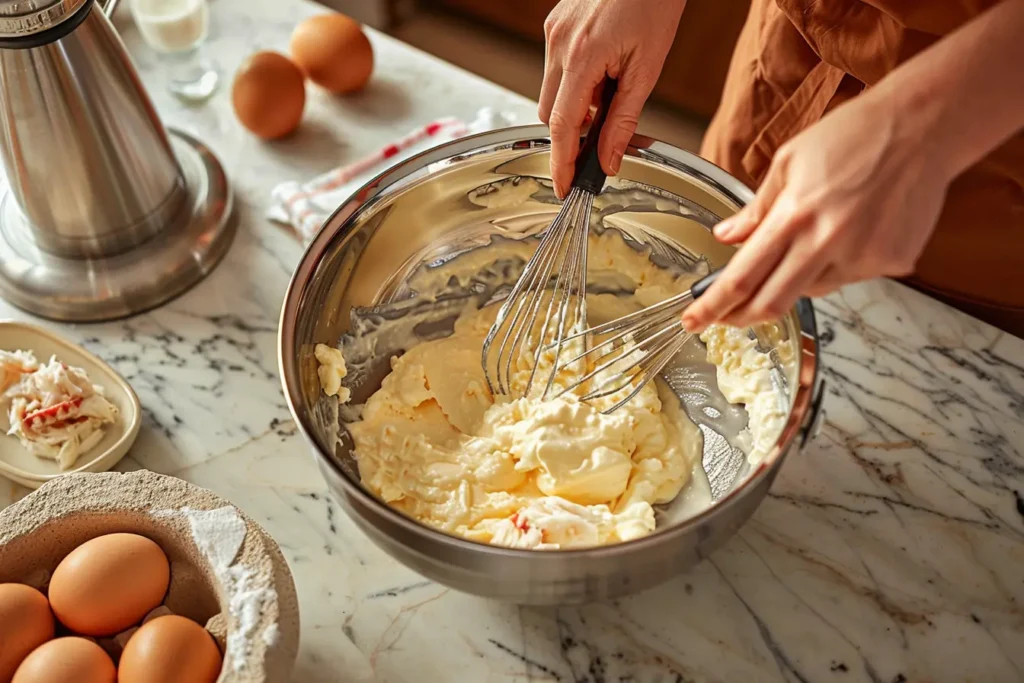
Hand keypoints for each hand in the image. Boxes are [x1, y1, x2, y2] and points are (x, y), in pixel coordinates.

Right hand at [539, 0, 684, 197]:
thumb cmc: (655, 0)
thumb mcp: (647, 67)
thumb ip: (624, 119)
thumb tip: (609, 160)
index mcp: (582, 56)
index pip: (561, 126)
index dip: (561, 164)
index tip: (564, 188)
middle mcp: (559, 43)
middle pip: (549, 113)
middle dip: (572, 132)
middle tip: (603, 135)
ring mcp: (553, 32)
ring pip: (551, 92)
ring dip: (576, 105)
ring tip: (612, 85)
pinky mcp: (554, 24)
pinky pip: (556, 68)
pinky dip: (576, 82)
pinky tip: (603, 67)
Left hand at [681, 91, 952, 333]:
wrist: (924, 125)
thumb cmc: (855, 134)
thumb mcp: (790, 162)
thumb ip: (757, 207)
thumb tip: (726, 236)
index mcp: (795, 214)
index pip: (742, 276)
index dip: (713, 305)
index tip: (693, 320)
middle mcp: (828, 241)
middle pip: (773, 303)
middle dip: (743, 317)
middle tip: (728, 317)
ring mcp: (863, 255)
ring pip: (813, 290)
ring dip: (797, 279)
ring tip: (814, 236)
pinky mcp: (893, 262)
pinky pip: (850, 277)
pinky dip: (838, 264)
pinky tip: (852, 229)